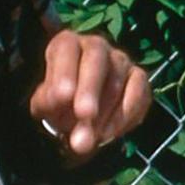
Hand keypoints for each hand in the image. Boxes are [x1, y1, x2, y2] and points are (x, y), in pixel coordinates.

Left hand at [28, 28, 150, 159]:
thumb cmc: (58, 105)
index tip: (62, 97)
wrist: (80, 118)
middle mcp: (96, 47)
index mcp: (67, 45)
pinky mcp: (139, 79)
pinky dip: (125, 116)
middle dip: (90, 87)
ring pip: (119, 78)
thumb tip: (58, 102)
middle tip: (85, 115)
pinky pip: (139, 93)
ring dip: (105, 111)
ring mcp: (121, 60)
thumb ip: (47, 102)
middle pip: (96, 58)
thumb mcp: (45, 104)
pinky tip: (108, 135)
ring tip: (90, 138)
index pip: (67, 49)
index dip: (65, 71)